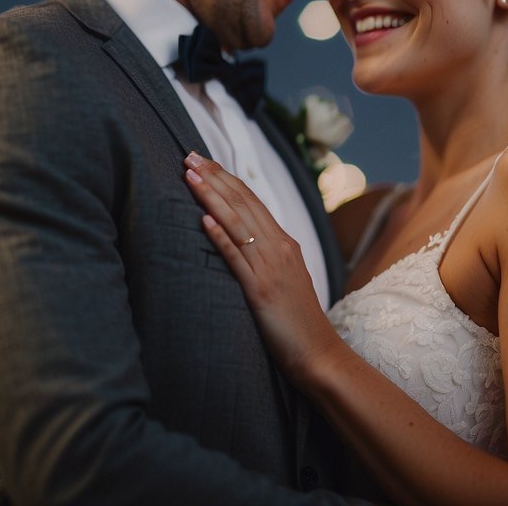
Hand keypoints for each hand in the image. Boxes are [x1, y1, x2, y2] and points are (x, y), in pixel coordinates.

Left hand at [183, 152, 344, 384]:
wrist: (318, 352)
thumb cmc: (298, 321)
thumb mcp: (286, 278)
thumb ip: (268, 255)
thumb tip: (244, 239)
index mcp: (286, 242)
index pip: (252, 200)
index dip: (226, 178)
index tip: (204, 162)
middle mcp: (280, 247)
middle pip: (243, 203)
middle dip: (214, 177)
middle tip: (189, 155)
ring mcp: (271, 267)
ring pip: (237, 223)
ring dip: (211, 196)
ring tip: (190, 175)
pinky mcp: (260, 290)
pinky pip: (237, 257)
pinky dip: (220, 236)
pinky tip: (204, 219)